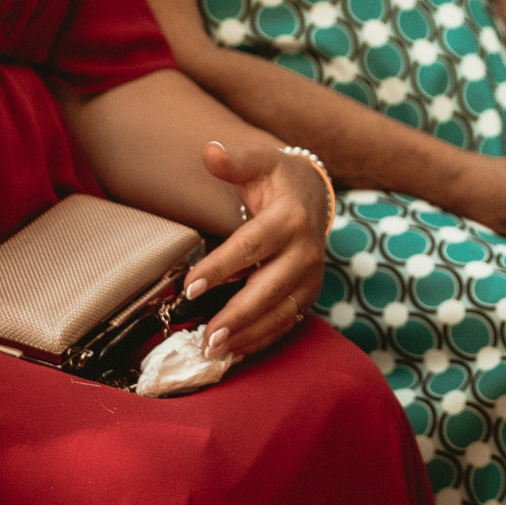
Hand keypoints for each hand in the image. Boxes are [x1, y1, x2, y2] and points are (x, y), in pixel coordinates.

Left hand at [181, 138, 332, 359]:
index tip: (191, 286)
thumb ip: (234, 160)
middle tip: (206, 337)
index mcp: (291, 218)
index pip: (253, 245)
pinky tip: (233, 353)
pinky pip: (286, 322)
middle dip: (237, 315)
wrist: (314, 195)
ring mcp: (311, 277)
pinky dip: (260, 340)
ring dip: (247, 335)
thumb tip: (210, 151)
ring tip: (214, 350)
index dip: (222, 267)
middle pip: (270, 288)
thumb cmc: (278, 180)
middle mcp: (306, 251)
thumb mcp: (259, 162)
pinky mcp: (308, 295)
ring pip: (280, 313)